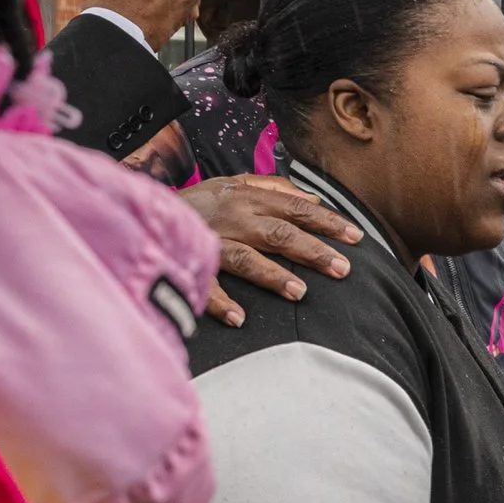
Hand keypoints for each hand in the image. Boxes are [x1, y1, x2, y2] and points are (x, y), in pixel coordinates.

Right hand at [175, 173, 357, 319]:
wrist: (147, 211)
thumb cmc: (197, 202)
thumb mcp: (233, 184)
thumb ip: (272, 188)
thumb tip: (311, 197)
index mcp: (247, 198)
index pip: (296, 208)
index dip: (327, 221)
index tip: (355, 236)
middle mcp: (234, 218)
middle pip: (280, 233)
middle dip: (313, 250)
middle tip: (342, 269)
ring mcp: (212, 241)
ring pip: (246, 258)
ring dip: (273, 275)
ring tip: (300, 292)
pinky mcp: (190, 262)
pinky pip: (205, 284)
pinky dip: (221, 301)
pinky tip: (239, 318)